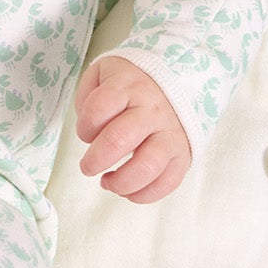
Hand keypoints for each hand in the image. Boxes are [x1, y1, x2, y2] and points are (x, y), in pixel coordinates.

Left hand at [74, 56, 191, 203]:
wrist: (180, 80)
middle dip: (95, 160)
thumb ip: (87, 96)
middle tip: (87, 166)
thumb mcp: (104, 72)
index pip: (98, 109)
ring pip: (147, 166)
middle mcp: (152, 110)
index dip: (84, 126)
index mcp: (128, 87)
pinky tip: (127, 190)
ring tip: (107, 181)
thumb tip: (87, 130)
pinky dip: (143, 195)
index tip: (85, 132)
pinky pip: (168, 182)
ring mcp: (170, 133)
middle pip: (119, 139)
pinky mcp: (183, 154)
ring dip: (120, 182)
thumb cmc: (133, 83)